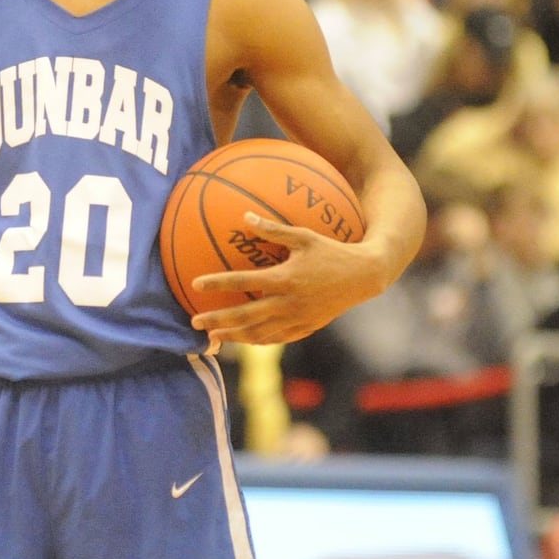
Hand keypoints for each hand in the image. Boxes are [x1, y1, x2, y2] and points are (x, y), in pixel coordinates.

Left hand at [191, 213, 386, 348]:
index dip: (218, 284)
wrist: (363, 277)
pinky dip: (257, 341)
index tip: (195, 285)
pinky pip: (276, 339)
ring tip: (213, 338)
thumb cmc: (333, 251)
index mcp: (285, 278)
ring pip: (259, 334)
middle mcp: (289, 303)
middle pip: (245, 316)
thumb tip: (245, 217)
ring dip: (233, 337)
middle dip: (218, 321)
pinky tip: (244, 340)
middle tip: (194, 322)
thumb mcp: (305, 236)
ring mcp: (297, 318)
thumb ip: (273, 229)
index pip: (244, 282)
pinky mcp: (306, 328)